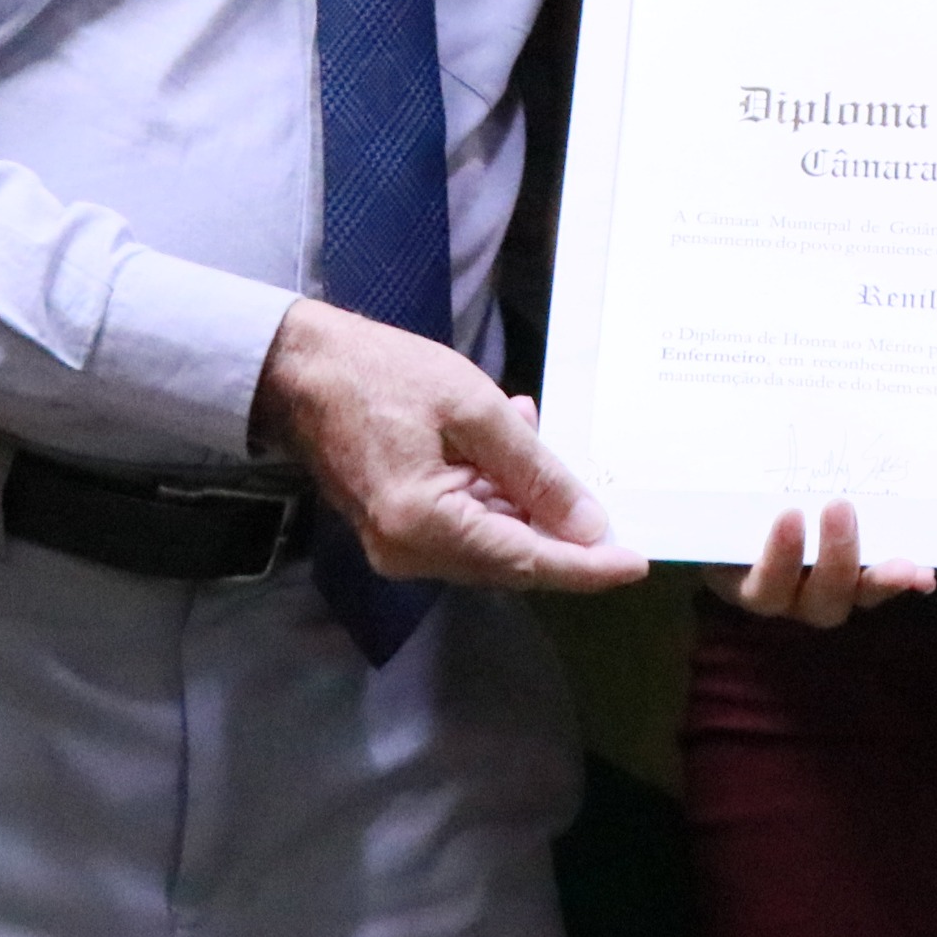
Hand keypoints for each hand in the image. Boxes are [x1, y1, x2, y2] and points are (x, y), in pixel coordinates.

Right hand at [254, 301, 648, 595]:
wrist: (300, 370)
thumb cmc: (381, 376)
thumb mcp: (472, 408)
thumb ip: (534, 470)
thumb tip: (587, 525)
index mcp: (423, 525)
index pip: (525, 561)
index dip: (586, 566)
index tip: (637, 563)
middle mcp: (409, 554)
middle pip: (512, 560)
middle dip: (562, 530)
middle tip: (602, 491)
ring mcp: (399, 548)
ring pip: (494, 543)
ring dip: (526, 499)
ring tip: (531, 430)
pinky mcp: (397, 531)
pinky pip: (468, 526)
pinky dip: (497, 493)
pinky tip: (506, 443)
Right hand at [713, 499, 934, 626]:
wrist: (733, 512)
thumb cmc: (722, 503)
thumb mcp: (716, 500)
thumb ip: (698, 486)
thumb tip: (676, 450)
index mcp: (749, 579)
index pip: (763, 585)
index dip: (779, 559)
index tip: (789, 515)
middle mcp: (792, 594)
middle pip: (817, 599)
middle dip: (835, 557)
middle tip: (841, 505)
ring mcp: (827, 590)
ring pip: (854, 597)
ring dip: (878, 577)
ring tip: (905, 562)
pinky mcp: (857, 580)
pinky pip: (881, 587)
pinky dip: (906, 582)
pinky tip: (928, 575)